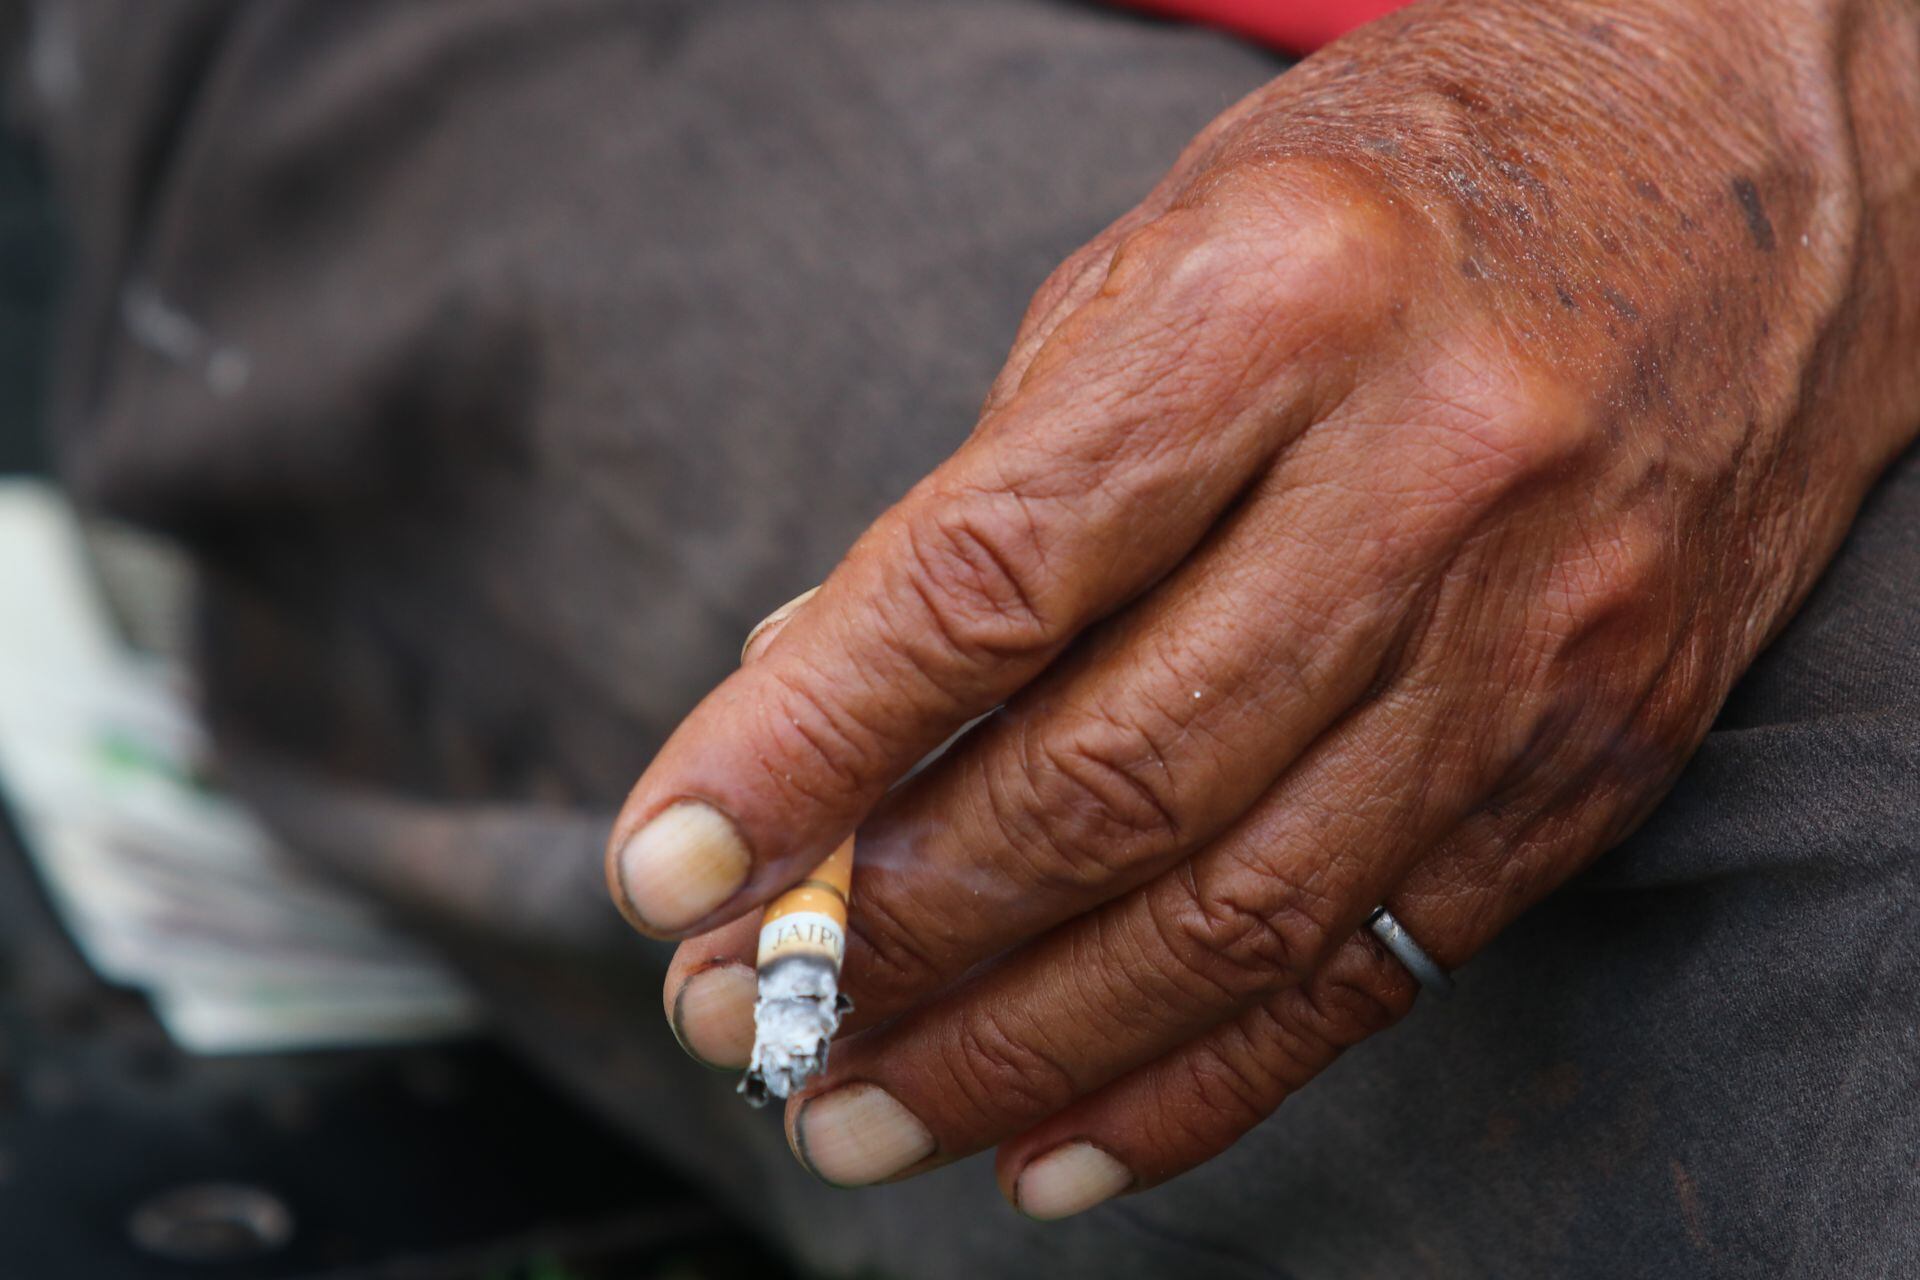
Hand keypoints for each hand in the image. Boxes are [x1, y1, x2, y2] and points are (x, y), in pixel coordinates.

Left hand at [617, 0, 1919, 1216]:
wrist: (1744, 170)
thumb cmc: (1405, 188)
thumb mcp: (1157, 266)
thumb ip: (993, 496)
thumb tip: (814, 700)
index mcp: (1273, 314)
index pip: (985, 585)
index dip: (802, 746)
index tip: (665, 868)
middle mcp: (1421, 487)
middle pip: (1101, 785)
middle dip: (885, 937)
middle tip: (742, 1015)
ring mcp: (1529, 643)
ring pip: (1227, 918)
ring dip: (1012, 1049)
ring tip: (853, 1114)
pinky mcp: (1591, 757)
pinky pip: (1373, 966)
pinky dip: (1196, 1082)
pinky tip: (1052, 1146)